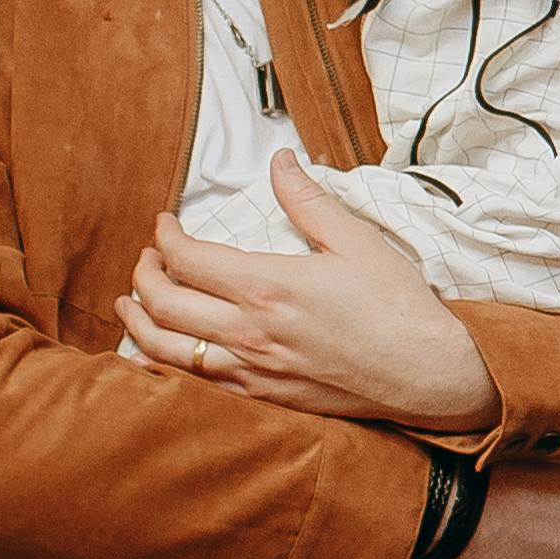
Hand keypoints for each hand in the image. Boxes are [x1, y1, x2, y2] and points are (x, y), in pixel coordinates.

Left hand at [120, 158, 506, 432]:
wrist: (426, 375)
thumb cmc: (398, 308)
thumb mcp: (356, 241)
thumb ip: (308, 199)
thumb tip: (280, 160)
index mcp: (269, 286)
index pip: (187, 258)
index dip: (165, 236)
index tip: (166, 223)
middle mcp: (249, 332)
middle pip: (163, 303)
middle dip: (143, 274)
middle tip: (149, 258)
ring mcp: (252, 371)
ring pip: (166, 350)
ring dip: (138, 322)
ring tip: (133, 303)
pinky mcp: (262, 398)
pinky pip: (194, 384)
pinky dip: (165, 364)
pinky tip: (163, 351)